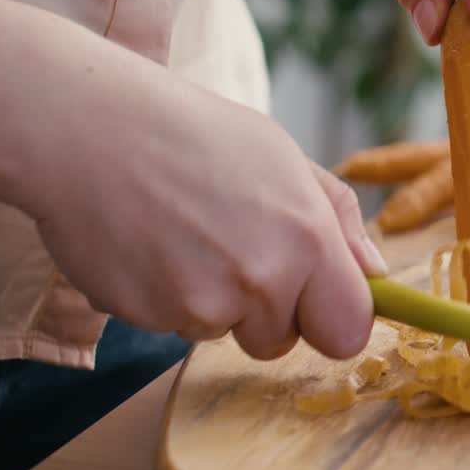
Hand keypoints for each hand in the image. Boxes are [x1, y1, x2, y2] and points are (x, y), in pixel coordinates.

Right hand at [25, 64, 385, 360]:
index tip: (321, 304)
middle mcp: (261, 279)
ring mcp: (201, 303)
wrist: (91, 129)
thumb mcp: (286, 159)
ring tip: (188, 233)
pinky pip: (173, 325)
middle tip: (237, 249)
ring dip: (213, 300)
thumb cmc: (196, 135)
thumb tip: (378, 274)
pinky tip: (152, 243)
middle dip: (269, 312)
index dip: (335, 319)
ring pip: (225, 332)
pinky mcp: (148, 315)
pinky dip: (166, 295)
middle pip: (282, 341)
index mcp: (307, 239)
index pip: (349, 331)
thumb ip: (340, 220)